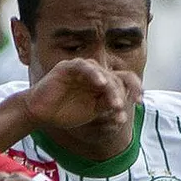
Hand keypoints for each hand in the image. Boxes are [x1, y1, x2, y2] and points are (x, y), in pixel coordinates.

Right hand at [23, 59, 143, 129]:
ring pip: (104, 73)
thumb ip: (107, 105)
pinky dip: (95, 74)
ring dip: (111, 89)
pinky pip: (85, 67)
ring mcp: (82, 69)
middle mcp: (95, 74)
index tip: (140, 101)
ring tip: (114, 104)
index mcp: (102, 83)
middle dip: (121, 95)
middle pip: (116, 78)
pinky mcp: (68, 67)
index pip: (125, 80)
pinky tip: (101, 84)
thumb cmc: (64, 112)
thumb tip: (123, 109)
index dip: (135, 88)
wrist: (40, 114)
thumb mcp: (91, 111)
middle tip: (119, 110)